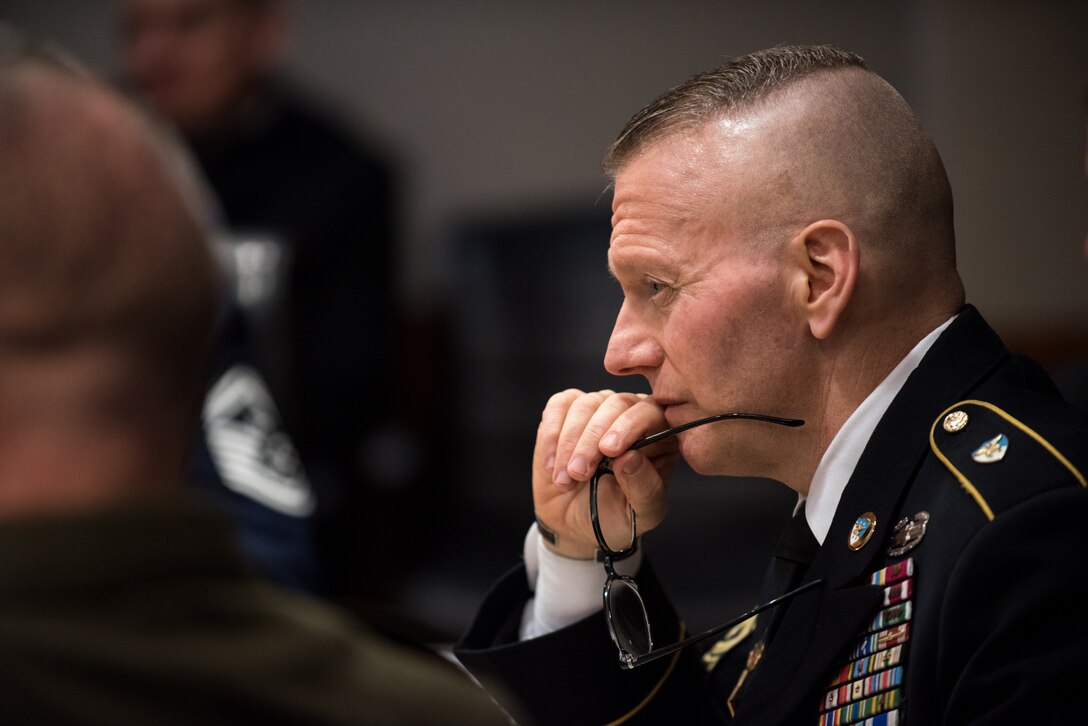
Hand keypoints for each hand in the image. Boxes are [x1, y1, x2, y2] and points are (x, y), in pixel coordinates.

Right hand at [532, 389, 677, 559]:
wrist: (578, 523)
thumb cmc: (617, 515)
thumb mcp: (641, 513)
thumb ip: (644, 488)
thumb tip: (631, 458)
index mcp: (660, 434)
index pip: (650, 412)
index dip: (629, 426)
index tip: (610, 451)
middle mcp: (630, 414)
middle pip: (615, 404)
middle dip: (592, 439)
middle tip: (580, 472)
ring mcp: (598, 408)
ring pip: (584, 405)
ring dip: (569, 443)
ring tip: (566, 479)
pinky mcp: (566, 411)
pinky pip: (558, 406)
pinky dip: (552, 434)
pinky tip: (552, 464)